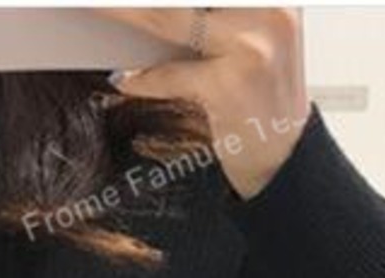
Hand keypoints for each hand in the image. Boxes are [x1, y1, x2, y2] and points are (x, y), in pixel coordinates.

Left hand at [102, 8, 310, 198]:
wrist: (283, 156)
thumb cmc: (260, 95)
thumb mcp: (251, 39)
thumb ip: (216, 15)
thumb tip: (152, 6)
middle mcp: (270, 11)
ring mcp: (253, 48)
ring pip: (172, 19)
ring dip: (129, 14)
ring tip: (100, 8)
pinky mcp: (230, 86)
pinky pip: (172, 75)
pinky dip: (144, 79)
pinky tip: (125, 78)